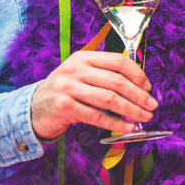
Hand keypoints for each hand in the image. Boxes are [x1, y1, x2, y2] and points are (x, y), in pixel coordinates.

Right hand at [31, 51, 157, 139]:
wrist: (33, 107)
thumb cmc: (66, 91)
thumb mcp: (83, 75)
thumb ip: (106, 75)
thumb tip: (140, 87)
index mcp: (84, 57)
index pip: (117, 61)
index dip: (137, 74)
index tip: (148, 87)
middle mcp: (75, 69)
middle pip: (116, 81)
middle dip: (138, 95)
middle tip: (152, 106)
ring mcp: (68, 87)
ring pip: (108, 98)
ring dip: (131, 109)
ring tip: (144, 117)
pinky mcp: (64, 106)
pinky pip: (96, 116)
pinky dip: (115, 122)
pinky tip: (127, 126)